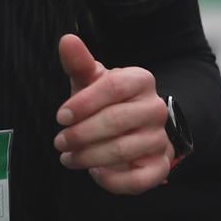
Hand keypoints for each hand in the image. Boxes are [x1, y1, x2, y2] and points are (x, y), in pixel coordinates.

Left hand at [53, 34, 172, 194]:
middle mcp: (155, 108)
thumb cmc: (106, 102)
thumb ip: (80, 63)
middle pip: (116, 120)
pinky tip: (95, 173)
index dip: (84, 103)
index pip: (113, 87)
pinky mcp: (161, 166)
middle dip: (81, 134)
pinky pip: (140, 180)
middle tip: (60, 142)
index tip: (60, 116)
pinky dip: (113, 181)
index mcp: (140, 80)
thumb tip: (67, 40)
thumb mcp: (92, 81)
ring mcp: (160, 138)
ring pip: (123, 150)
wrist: (134, 128)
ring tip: (69, 158)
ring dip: (89, 157)